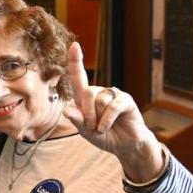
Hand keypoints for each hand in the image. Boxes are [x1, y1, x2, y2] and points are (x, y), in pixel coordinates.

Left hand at [62, 42, 163, 182]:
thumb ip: (77, 121)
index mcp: (85, 97)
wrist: (125, 146)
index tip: (74, 45)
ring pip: (98, 100)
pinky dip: (106, 119)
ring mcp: (112, 94)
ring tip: (102, 128)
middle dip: (86, 113)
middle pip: (86, 93)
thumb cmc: (104, 136)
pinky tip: (106, 127)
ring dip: (97, 119)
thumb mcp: (86, 131)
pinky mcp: (125, 100)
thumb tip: (66, 111)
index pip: (78, 77)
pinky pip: (112, 106)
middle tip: (91, 127)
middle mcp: (98, 92)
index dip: (75, 61)